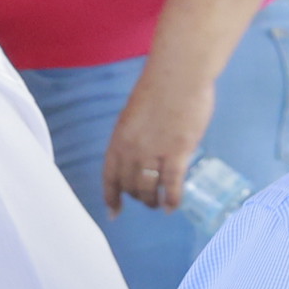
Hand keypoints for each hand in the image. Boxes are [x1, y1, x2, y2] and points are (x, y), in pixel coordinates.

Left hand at [98, 69, 216, 215]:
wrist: (178, 76)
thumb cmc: (159, 89)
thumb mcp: (134, 116)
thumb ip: (135, 137)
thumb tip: (143, 153)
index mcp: (119, 139)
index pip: (110, 176)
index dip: (111, 197)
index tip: (114, 212)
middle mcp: (132, 150)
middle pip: (130, 185)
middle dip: (136, 198)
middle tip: (146, 202)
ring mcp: (154, 152)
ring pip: (148, 188)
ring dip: (152, 201)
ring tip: (159, 206)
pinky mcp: (177, 152)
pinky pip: (172, 183)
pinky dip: (172, 198)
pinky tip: (172, 206)